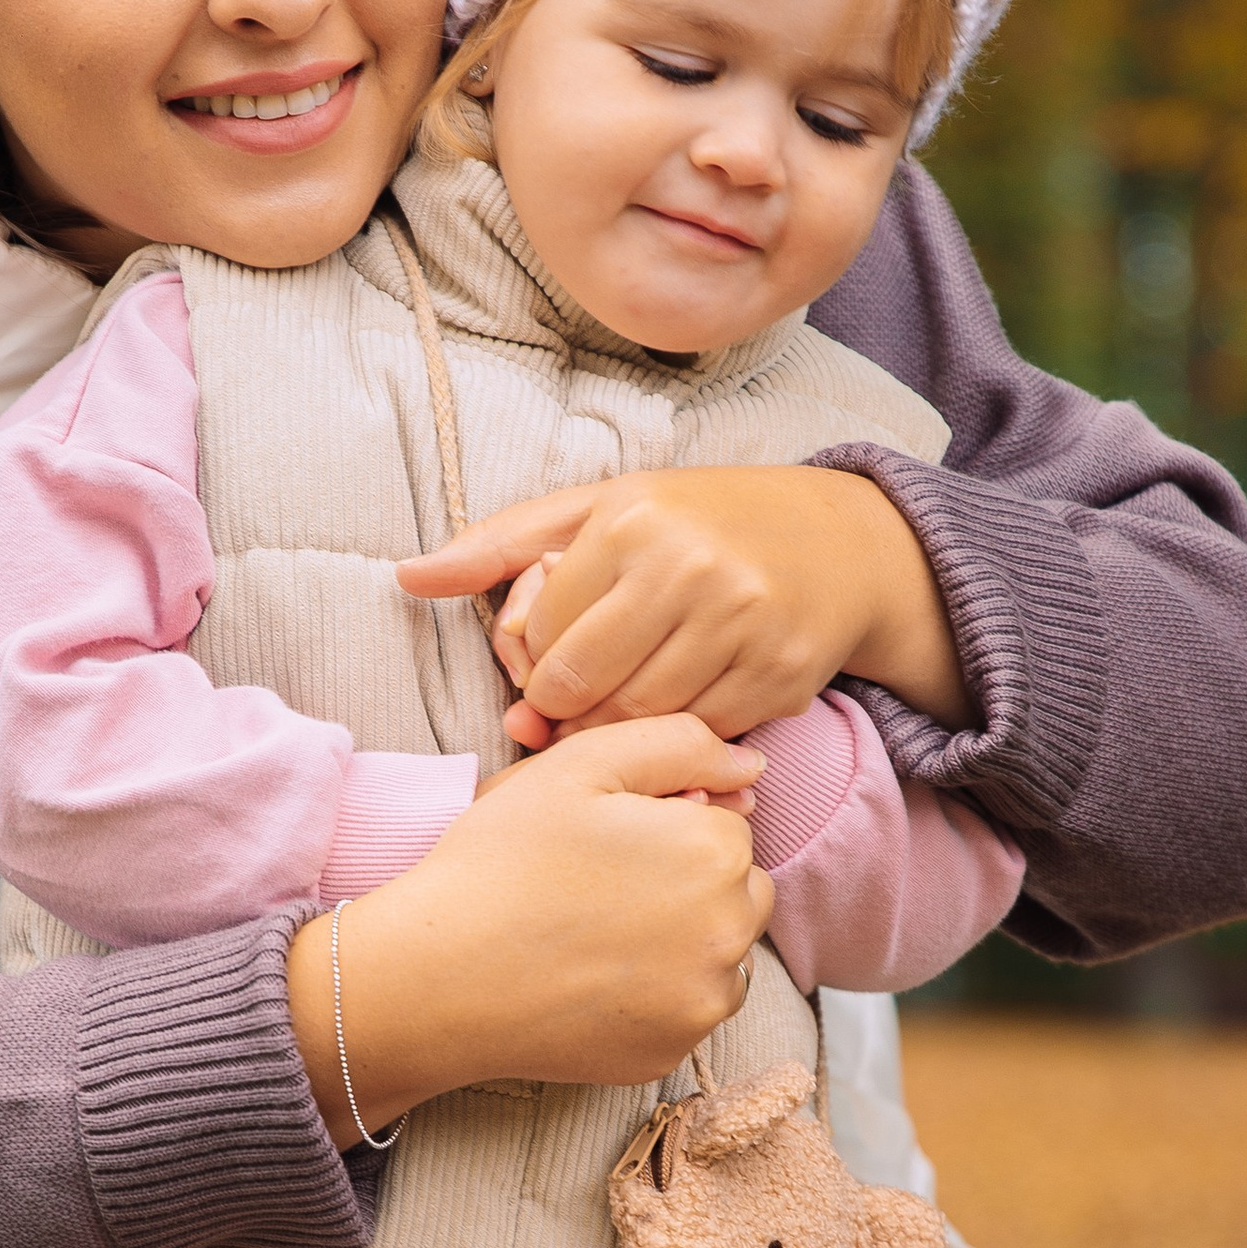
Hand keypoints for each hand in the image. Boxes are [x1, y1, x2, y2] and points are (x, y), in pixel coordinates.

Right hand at [286, 715, 775, 1144]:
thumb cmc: (501, 862)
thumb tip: (748, 762)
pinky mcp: (672, 1050)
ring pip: (722, 951)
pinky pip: (687, 1009)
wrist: (437, 976)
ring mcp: (703, 1000)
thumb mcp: (579, 766)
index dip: (667, 822)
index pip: (727, 821)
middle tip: (604, 886)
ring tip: (599, 932)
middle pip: (739, 888)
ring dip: (685, 938)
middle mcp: (729, 931)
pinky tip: (594, 978)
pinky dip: (657, 994)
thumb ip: (678, 742)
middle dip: (692, 880)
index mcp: (715, 850)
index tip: (607, 841)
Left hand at [399, 464, 969, 743]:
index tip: (550, 659)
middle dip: (567, 709)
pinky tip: (682, 706)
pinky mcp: (780, 676)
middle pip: (582, 688)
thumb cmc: (699, 524)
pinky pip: (698, 735)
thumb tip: (406, 577)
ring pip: (638, 721)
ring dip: (618, 730)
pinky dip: (680, 735)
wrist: (840, 543)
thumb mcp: (602, 512)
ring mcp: (742, 625)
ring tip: (623, 705)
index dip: (534, 662)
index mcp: (632, 521)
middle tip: (575, 703)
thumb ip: (503, 546)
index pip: (541, 634)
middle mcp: (689, 569)